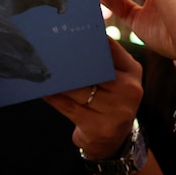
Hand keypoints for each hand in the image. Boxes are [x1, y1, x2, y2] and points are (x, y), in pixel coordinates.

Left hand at [44, 39, 142, 158]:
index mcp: (132, 71)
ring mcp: (117, 110)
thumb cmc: (107, 102)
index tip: (66, 33)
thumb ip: (101, 60)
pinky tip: (43, 90)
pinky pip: (69, 107)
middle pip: (92, 68)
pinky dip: (53, 97)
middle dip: (69, 61)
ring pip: (78, 88)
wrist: (112, 141)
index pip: (108, 47)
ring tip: (43, 70)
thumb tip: (69, 40)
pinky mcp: (101, 127)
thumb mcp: (114, 79)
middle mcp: (129, 89)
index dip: (87, 38)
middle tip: (48, 51)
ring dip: (57, 80)